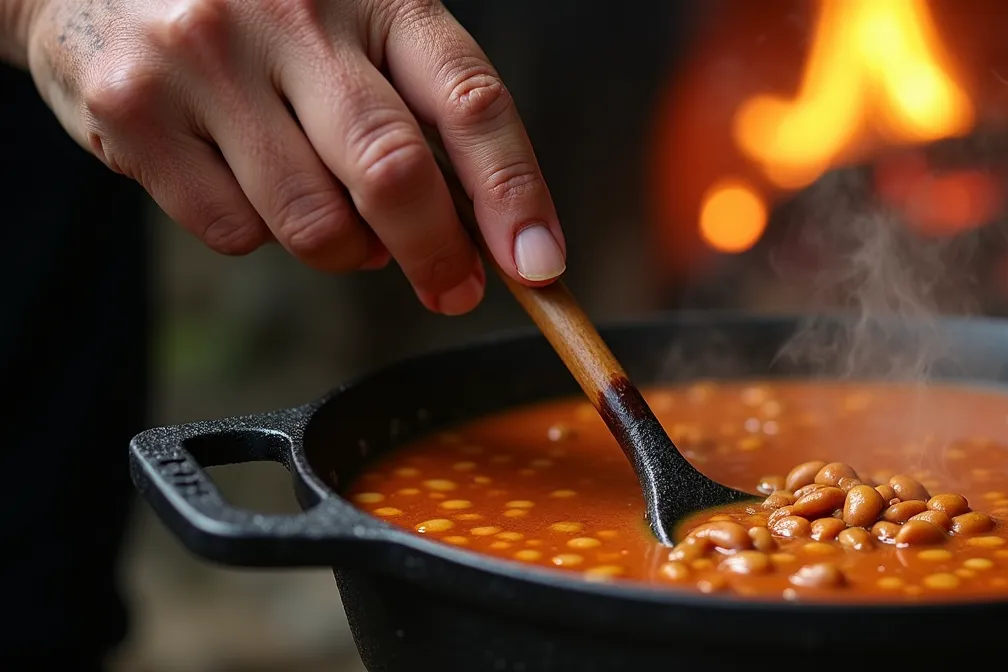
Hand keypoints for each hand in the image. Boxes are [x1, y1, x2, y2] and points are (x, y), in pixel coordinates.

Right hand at [19, 0, 566, 313]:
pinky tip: (243, 179)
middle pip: (394, 172)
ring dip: (343, 250)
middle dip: (437, 255)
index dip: (515, 193)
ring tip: (333, 213)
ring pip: (314, 224)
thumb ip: (421, 110)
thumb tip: (487, 232)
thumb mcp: (358, 26)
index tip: (539, 264)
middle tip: (454, 289)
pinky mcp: (136, 110)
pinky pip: (234, 233)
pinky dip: (258, 233)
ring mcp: (207, 59)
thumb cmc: (265, 12)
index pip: (470, 100)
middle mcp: (294, 13)